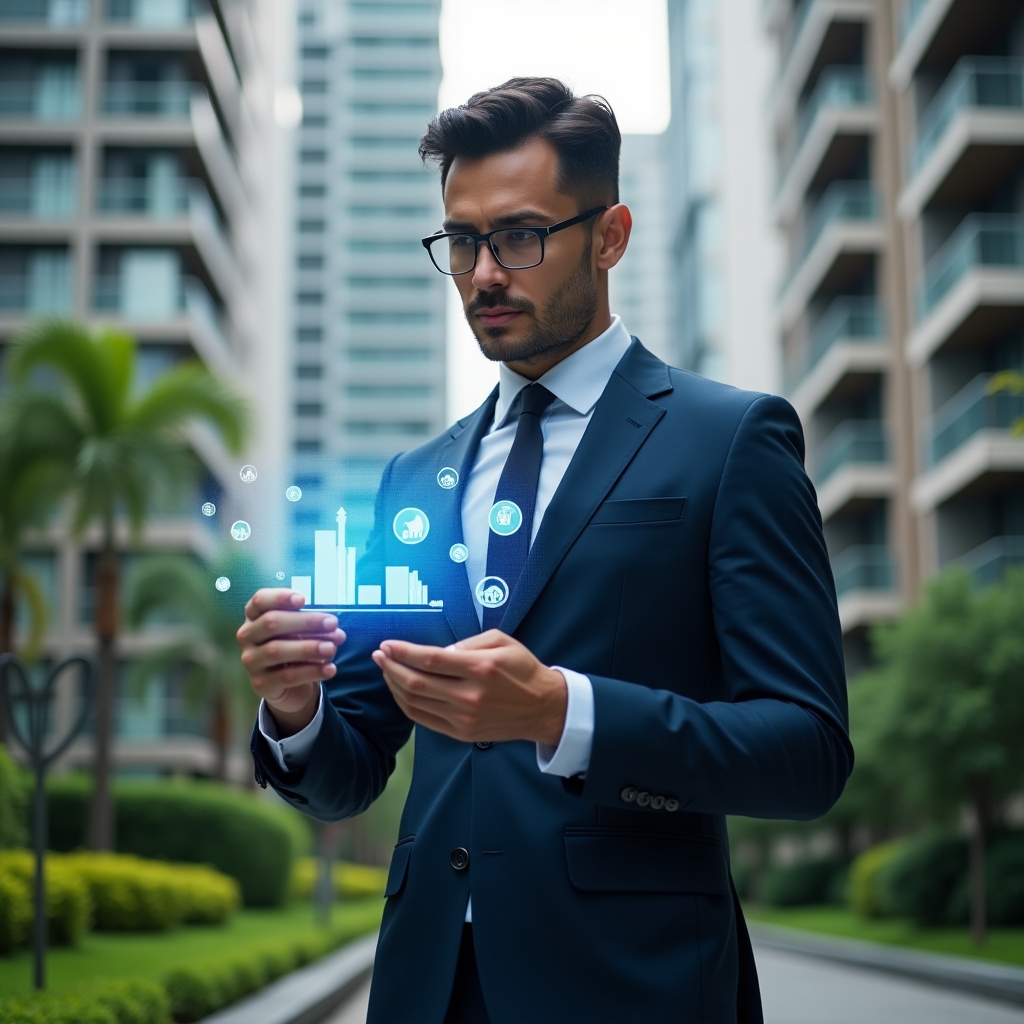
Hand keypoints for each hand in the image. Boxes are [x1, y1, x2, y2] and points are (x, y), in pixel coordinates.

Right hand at [237, 588, 345, 735]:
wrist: (291, 686)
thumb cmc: (296, 648)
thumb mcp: (303, 632)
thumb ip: (316, 626)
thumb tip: (335, 630)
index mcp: (255, 616)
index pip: (260, 601)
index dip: (279, 597)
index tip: (303, 599)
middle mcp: (247, 636)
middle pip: (271, 623)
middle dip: (305, 621)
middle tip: (332, 623)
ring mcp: (251, 661)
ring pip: (277, 650)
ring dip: (308, 647)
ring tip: (332, 648)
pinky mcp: (260, 683)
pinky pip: (286, 676)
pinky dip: (311, 672)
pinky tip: (330, 668)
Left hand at [371, 630, 566, 745]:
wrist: (543, 708)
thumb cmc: (523, 670)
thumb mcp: (502, 641)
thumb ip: (469, 642)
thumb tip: (440, 653)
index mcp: (479, 668)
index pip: (430, 660)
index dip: (404, 652)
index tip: (388, 644)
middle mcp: (469, 696)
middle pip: (416, 682)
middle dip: (391, 667)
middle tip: (379, 655)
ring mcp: (463, 718)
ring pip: (415, 702)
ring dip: (394, 685)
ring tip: (386, 670)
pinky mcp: (461, 733)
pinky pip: (423, 719)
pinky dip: (406, 704)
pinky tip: (400, 691)